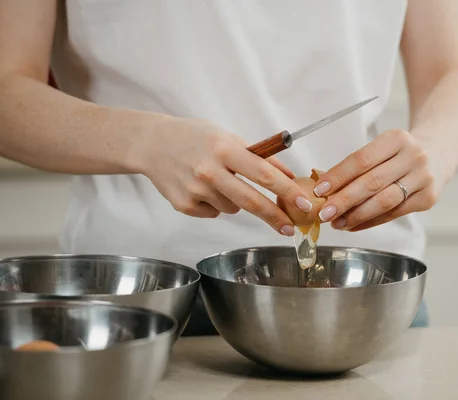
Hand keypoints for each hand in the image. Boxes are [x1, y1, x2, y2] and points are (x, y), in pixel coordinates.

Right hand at [135, 116, 313, 235]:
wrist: (152, 144)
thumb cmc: (194, 137)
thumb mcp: (228, 137)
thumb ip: (258, 156)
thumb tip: (289, 176)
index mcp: (224, 149)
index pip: (264, 174)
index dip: (288, 191)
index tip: (305, 204)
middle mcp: (210, 171)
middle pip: (252, 201)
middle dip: (275, 217)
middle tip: (290, 228)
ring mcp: (195, 190)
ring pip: (233, 208)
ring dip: (236, 201)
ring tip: (218, 181)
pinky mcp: (184, 205)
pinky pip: (213, 213)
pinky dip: (214, 204)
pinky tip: (200, 188)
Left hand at [313, 129, 445, 230]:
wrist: (439, 152)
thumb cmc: (400, 152)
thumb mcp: (383, 147)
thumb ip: (358, 166)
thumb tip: (326, 190)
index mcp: (397, 138)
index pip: (362, 160)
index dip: (339, 176)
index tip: (320, 190)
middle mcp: (413, 157)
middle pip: (372, 182)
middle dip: (344, 200)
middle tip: (324, 213)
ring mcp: (423, 178)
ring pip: (384, 201)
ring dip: (357, 215)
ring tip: (337, 223)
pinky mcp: (428, 199)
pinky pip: (394, 213)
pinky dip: (371, 221)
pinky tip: (354, 225)